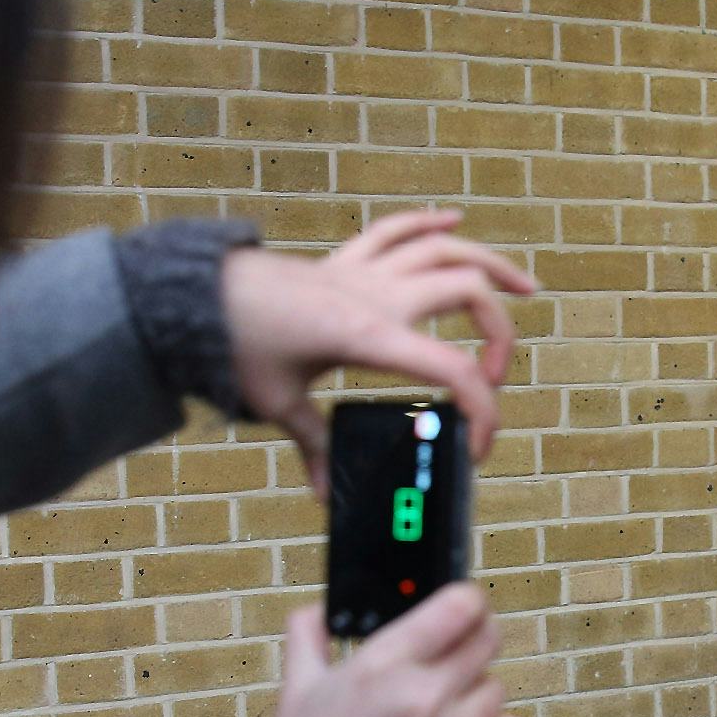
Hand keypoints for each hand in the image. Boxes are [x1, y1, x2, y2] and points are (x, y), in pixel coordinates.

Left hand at [222, 210, 534, 498]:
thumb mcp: (277, 402)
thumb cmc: (233, 345)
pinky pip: (395, 230)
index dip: (482, 411)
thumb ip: (311, 446)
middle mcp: (376, 293)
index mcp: (368, 334)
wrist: (192, 295)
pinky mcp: (343, 258)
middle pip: (466, 290)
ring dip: (491, 264)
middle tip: (496, 377)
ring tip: (524, 288)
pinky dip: (428, 222)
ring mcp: (362, 269)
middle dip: (499, 333)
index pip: (451, 369)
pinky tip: (454, 219)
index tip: (478, 446)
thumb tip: (324, 496)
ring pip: (444, 248)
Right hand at [258, 586, 532, 716]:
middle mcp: (423, 696)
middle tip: (450, 645)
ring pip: (496, 687)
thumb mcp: (294, 689)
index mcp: (383, 665)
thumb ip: (307, 636)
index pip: (459, 606)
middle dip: (471, 634)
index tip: (453, 604)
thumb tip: (318, 611)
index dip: (462, 598)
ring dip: (475, 686)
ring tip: (443, 699)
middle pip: (487, 639)